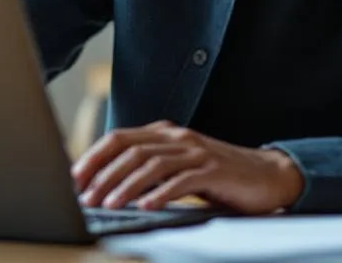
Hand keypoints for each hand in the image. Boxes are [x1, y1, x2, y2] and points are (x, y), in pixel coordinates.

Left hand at [71, 120, 303, 214]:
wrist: (266, 176)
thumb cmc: (218, 177)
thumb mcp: (179, 168)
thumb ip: (150, 170)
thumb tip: (107, 187)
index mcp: (165, 133)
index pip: (120, 138)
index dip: (94, 157)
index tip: (75, 178)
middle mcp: (178, 137)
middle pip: (131, 150)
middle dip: (103, 174)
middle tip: (85, 197)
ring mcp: (197, 152)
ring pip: (152, 164)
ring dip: (126, 186)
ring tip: (108, 205)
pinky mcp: (214, 170)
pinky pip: (182, 181)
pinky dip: (160, 194)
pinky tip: (146, 207)